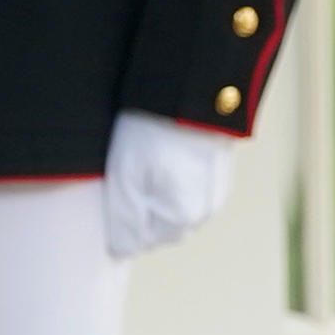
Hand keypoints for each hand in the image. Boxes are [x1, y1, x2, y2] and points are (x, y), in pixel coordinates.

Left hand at [100, 109, 238, 259]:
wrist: (195, 84)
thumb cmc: (154, 130)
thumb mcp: (126, 177)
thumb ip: (125, 221)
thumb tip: (123, 250)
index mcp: (182, 218)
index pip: (141, 241)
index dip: (122, 219)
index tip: (113, 190)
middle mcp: (205, 210)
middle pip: (162, 225)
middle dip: (142, 208)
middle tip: (126, 173)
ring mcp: (217, 189)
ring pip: (178, 204)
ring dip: (159, 191)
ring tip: (145, 157)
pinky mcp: (221, 167)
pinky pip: (192, 184)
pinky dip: (176, 175)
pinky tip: (165, 150)